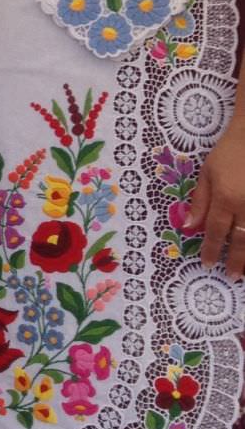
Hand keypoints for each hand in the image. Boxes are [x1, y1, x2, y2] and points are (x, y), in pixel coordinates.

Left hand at [187, 126, 244, 279]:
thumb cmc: (230, 152)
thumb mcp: (208, 173)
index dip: (211, 249)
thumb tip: (189, 227)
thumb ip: (200, 201)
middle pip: (241, 240)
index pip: (216, 231)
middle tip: (231, 276)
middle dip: (235, 260)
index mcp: (226, 197)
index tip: (208, 264)